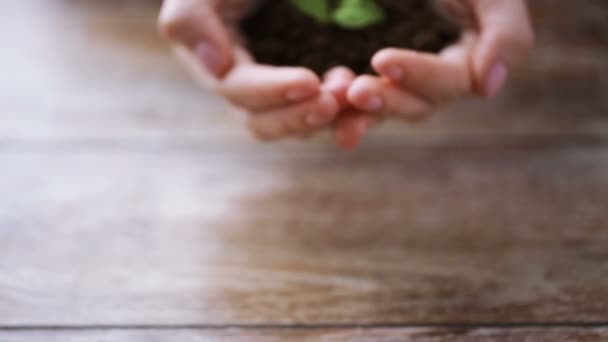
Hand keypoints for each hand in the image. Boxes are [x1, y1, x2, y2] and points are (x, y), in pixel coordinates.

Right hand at [158, 0, 340, 140]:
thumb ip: (191, 19)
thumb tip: (215, 66)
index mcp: (216, 66)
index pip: (238, 90)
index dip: (272, 90)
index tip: (309, 81)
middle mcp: (244, 89)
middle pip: (264, 122)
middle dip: (299, 116)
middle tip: (336, 100)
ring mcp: (276, 93)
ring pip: (295, 124)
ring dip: (325, 119)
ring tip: (354, 97)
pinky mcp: (305, 91)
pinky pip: (322, 113)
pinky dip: (344, 113)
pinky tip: (365, 99)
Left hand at [334, 0, 534, 148]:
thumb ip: (506, 31)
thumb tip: (487, 89)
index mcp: (466, 60)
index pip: (449, 81)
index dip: (419, 74)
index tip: (383, 59)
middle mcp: (432, 78)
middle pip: (415, 106)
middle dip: (386, 101)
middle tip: (356, 92)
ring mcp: (398, 80)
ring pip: (381, 111)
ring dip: (358, 114)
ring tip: (334, 102)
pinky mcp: (366, 75)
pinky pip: (351, 101)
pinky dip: (335, 105)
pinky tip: (317, 100)